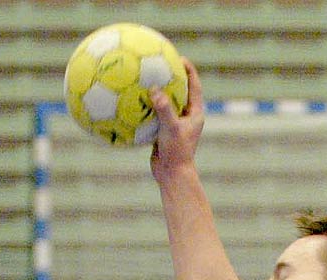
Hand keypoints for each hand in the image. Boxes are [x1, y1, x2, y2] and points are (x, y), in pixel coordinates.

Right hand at [149, 61, 204, 182]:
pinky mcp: (164, 133)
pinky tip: (131, 102)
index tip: (178, 57)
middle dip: (171, 77)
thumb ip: (163, 108)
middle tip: (159, 63)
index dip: (188, 70)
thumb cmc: (176, 153)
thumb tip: (154, 89)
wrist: (172, 176)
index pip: (194, 85)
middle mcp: (186, 118)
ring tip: (143, 79)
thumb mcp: (171, 128)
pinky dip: (145, 108)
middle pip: (180, 91)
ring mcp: (175, 125)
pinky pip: (154, 116)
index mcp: (195, 114)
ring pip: (166, 104)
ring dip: (156, 92)